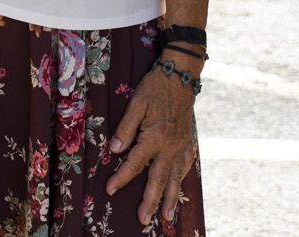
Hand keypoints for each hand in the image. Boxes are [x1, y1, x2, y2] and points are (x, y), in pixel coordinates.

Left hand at [105, 62, 198, 224]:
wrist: (181, 78)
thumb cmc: (154, 88)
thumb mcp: (136, 103)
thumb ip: (125, 127)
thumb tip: (115, 149)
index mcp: (154, 137)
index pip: (134, 163)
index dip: (121, 177)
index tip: (110, 189)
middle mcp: (170, 146)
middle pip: (158, 179)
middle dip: (150, 200)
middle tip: (142, 219)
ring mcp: (182, 147)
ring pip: (175, 178)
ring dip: (170, 199)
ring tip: (166, 217)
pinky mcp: (188, 144)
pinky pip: (185, 168)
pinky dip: (181, 183)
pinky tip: (178, 193)